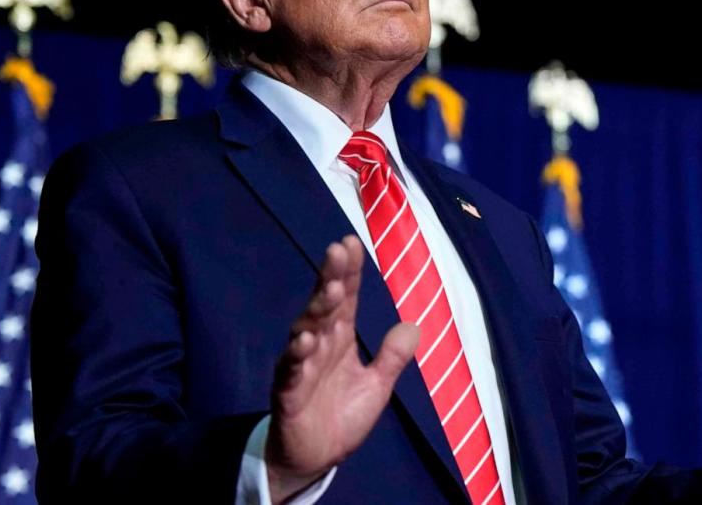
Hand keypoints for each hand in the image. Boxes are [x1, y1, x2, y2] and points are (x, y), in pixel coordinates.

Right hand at [265, 235, 420, 502]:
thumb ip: (392, 357)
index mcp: (339, 339)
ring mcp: (300, 366)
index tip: (351, 242)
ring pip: (306, 330)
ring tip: (332, 291)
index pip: (346, 299)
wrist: (315, 458)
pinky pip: (290, 370)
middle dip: (331, 278)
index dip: (348, 272)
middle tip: (337, 250)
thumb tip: (414, 325)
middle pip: (324, 305)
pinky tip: (305, 340)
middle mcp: (318, 345)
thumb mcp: (377, 386)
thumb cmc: (342, 416)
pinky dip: (297, 356)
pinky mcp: (288, 392)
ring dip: (318, 310)